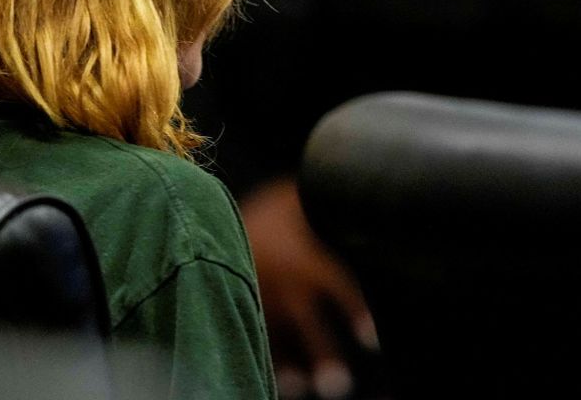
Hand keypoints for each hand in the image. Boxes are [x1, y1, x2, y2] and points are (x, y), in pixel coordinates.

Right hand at [241, 177, 376, 398]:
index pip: (335, 285)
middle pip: (306, 322)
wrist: (210, 218)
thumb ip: (322, 207)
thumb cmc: (268, 213)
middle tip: (339, 384)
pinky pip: (257, 340)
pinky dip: (272, 363)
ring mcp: (259, 302)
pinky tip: (289, 385)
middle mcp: (282, 285)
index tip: (371, 339)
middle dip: (321, 351)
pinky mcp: (243, 311)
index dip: (353, 309)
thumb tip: (361, 199)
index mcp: (302, 259)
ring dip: (291, 367)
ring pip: (278, 339)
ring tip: (304, 388)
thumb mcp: (294, 201)